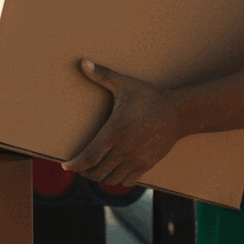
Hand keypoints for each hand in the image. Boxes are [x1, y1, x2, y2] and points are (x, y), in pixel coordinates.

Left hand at [61, 60, 190, 187]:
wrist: (178, 113)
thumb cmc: (149, 97)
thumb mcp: (125, 85)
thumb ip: (103, 75)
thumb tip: (83, 62)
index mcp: (114, 132)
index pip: (89, 157)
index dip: (75, 165)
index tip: (65, 165)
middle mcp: (124, 149)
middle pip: (97, 172)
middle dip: (84, 172)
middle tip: (77, 167)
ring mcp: (136, 159)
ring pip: (111, 179)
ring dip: (99, 177)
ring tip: (92, 170)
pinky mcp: (147, 164)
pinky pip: (127, 181)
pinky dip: (116, 180)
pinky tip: (112, 172)